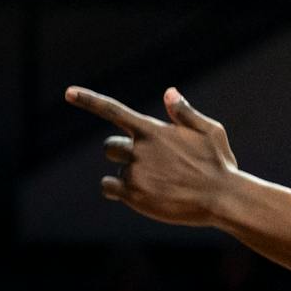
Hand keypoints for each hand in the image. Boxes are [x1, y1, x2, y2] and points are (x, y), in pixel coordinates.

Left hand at [65, 85, 239, 227]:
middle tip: (151, 163)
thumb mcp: (210, 131)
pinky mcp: (133, 195)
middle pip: (110, 146)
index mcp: (154, 130)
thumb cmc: (219, 163)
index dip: (89, 100)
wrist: (221, 198)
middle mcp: (140, 149)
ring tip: (159, 182)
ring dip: (130, 173)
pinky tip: (144, 193)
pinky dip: (119, 189)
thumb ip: (185, 113)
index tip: (68, 93)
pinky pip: (109, 186)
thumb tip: (169, 93)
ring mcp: (135, 173)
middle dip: (124, 152)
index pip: (114, 110)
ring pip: (116, 169)